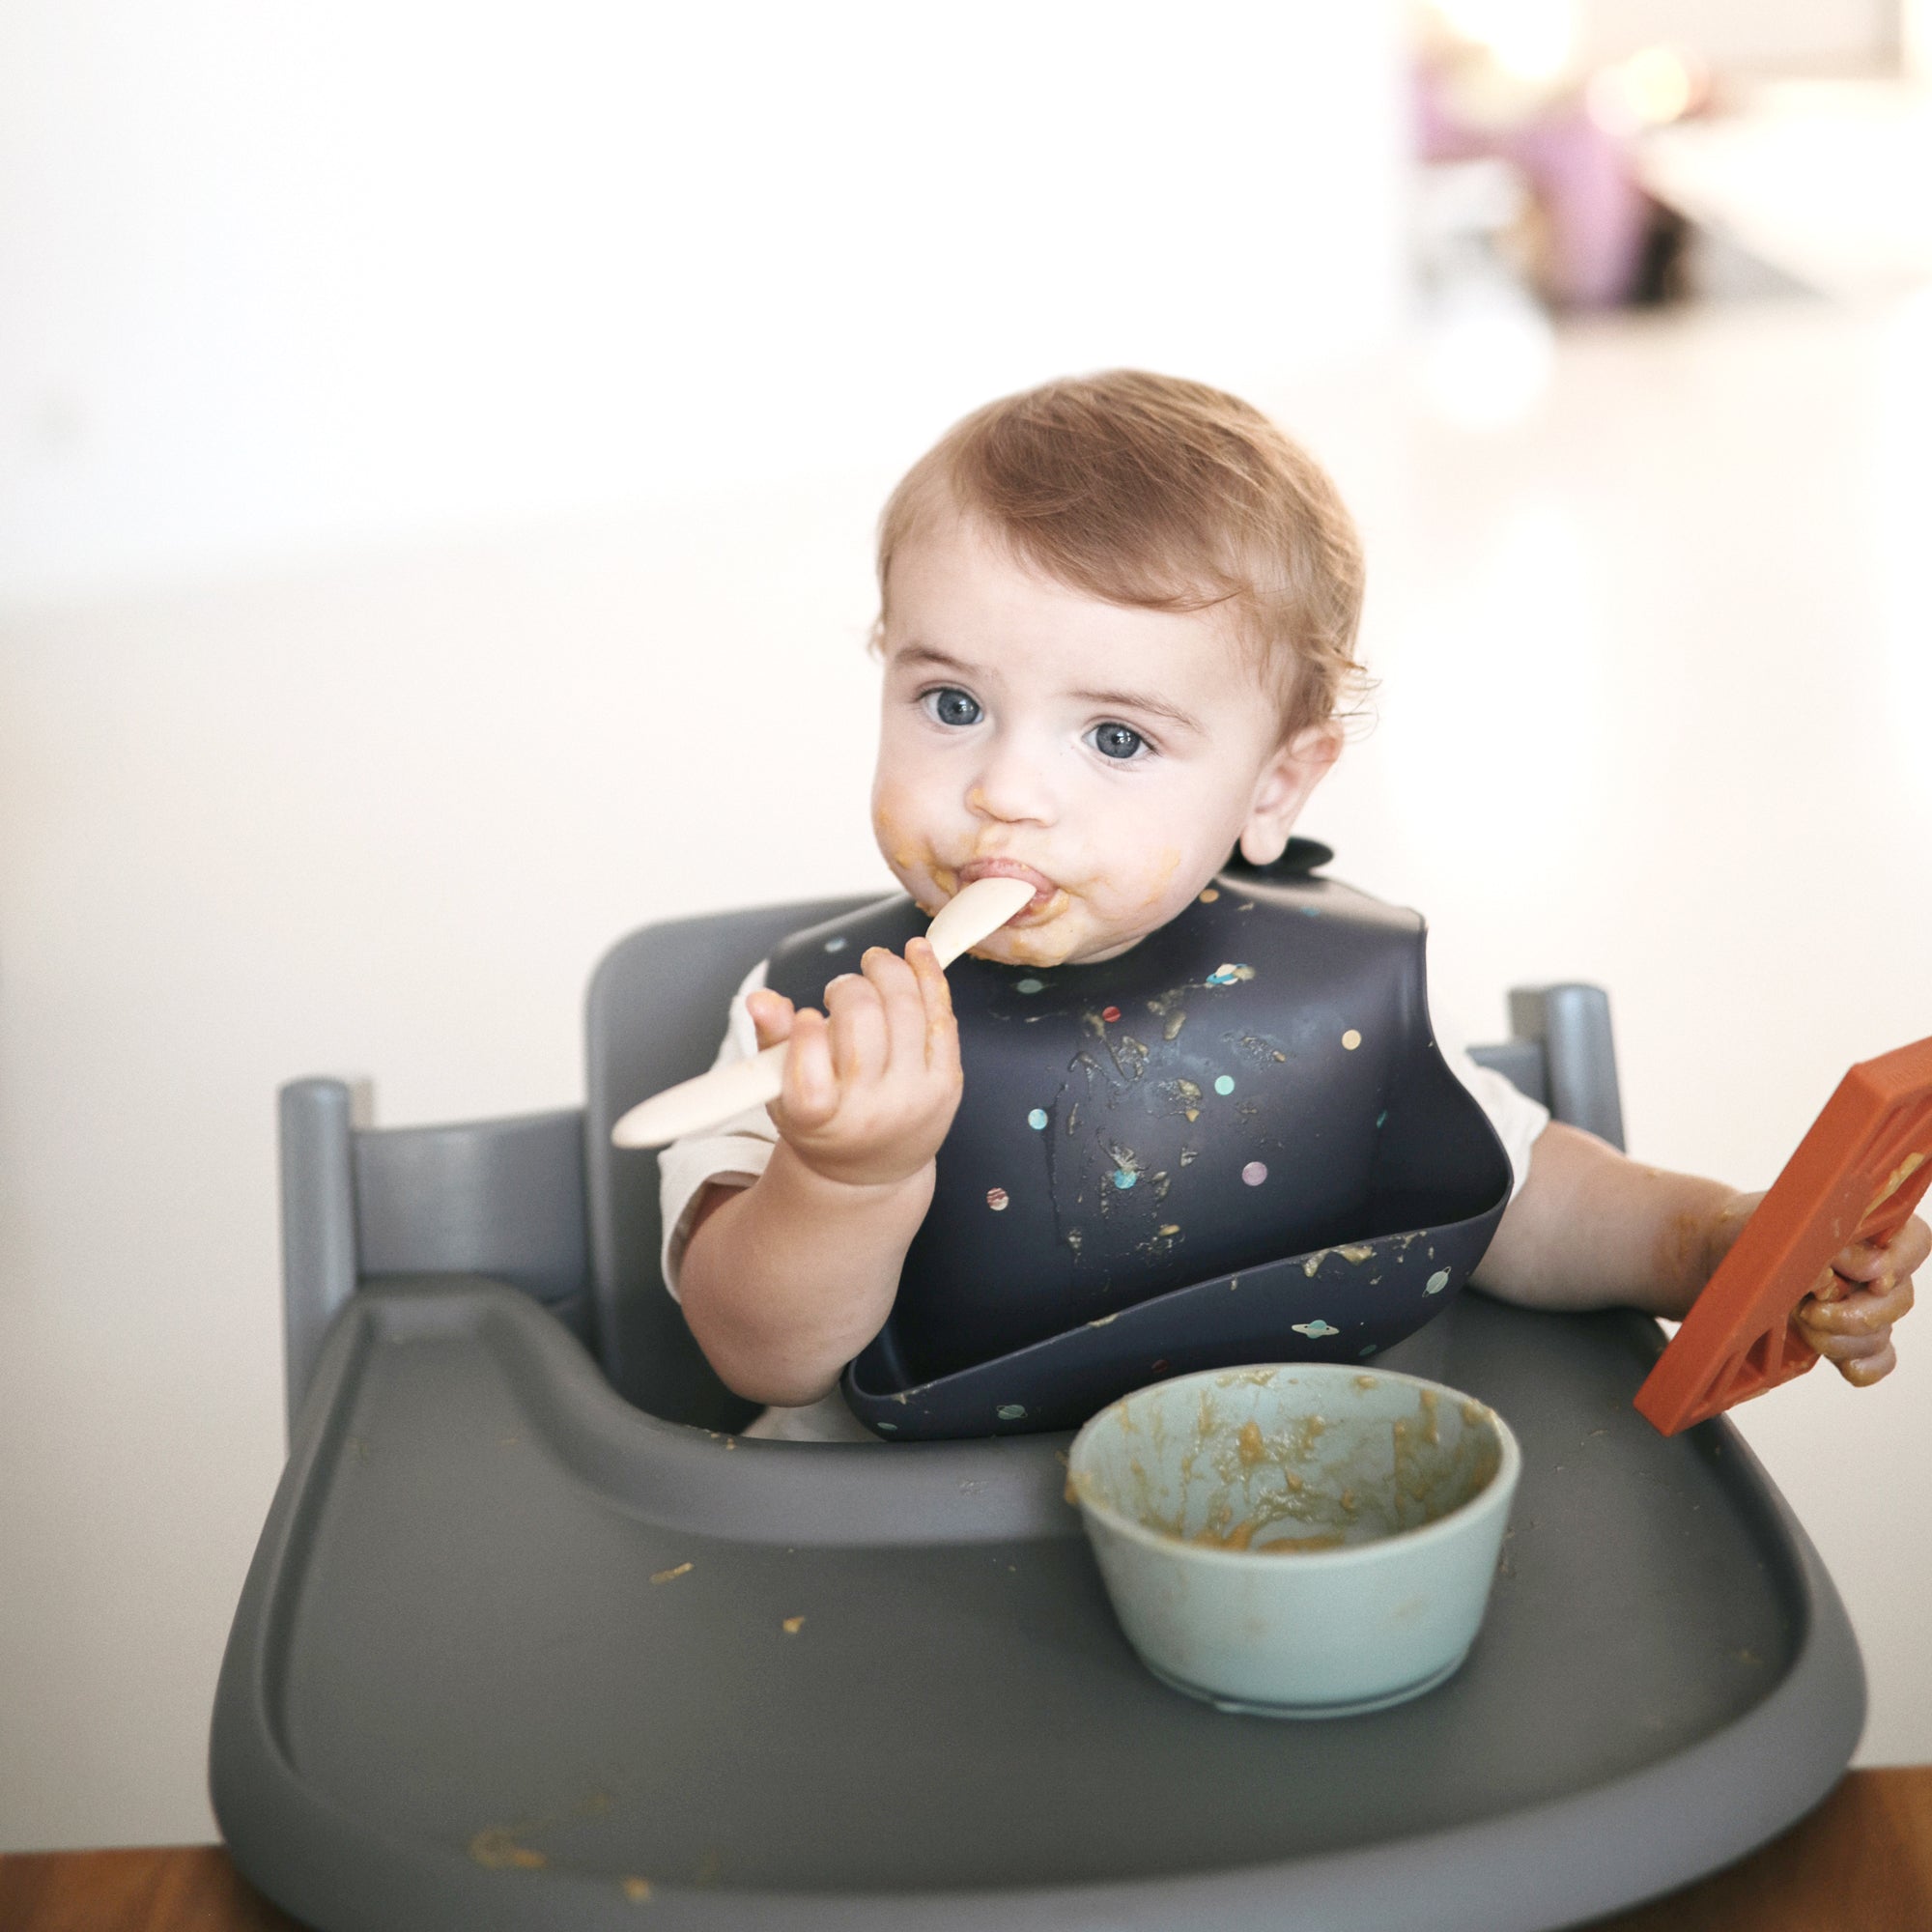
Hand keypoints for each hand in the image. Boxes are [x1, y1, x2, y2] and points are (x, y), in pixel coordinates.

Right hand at [744, 938, 962, 1190]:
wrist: (873, 1165)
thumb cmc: (822, 1121)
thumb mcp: (781, 1092)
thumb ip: (771, 1042)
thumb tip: (759, 998)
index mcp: (819, 1121)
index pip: (811, 1082)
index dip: (807, 1039)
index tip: (805, 1015)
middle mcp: (871, 1112)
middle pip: (862, 1026)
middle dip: (848, 989)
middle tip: (838, 989)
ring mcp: (913, 1097)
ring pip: (906, 1011)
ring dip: (888, 972)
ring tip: (874, 964)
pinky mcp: (946, 1083)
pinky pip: (942, 1017)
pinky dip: (929, 977)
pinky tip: (916, 953)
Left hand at [1706, 1192, 1923, 1387]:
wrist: (1723, 1257)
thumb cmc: (1751, 1233)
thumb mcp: (1772, 1227)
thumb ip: (1812, 1244)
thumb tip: (1840, 1275)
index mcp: (1868, 1225)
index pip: (1915, 1241)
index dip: (1900, 1263)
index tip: (1869, 1276)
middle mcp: (1875, 1265)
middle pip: (1900, 1298)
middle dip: (1857, 1312)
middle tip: (1810, 1310)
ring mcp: (1864, 1302)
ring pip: (1882, 1332)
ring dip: (1841, 1337)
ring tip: (1799, 1320)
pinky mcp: (1849, 1335)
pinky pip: (1879, 1358)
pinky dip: (1865, 1365)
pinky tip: (1846, 1366)